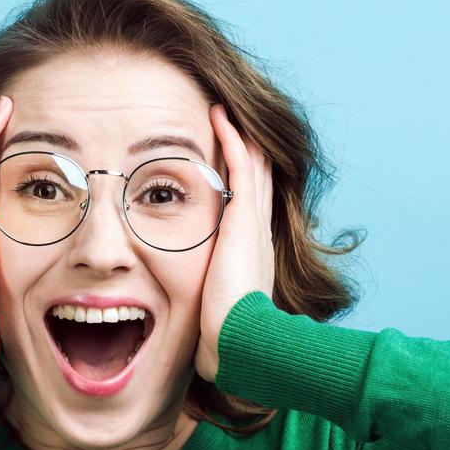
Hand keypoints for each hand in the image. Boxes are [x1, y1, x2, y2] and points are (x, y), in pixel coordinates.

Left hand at [195, 103, 275, 382]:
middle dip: (245, 149)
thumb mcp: (214, 308)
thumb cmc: (224, 334)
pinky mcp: (245, 216)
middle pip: (258, 176)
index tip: (225, 158)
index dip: (239, 178)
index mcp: (252, 251)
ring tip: (223, 108)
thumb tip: (190, 313)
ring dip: (238, 135)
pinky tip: (218, 116)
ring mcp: (255, 221)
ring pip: (253, 163)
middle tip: (230, 121)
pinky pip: (241, 164)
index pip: (248, 203)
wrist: (241, 340)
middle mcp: (259, 231)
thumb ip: (205, 298)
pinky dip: (231, 138)